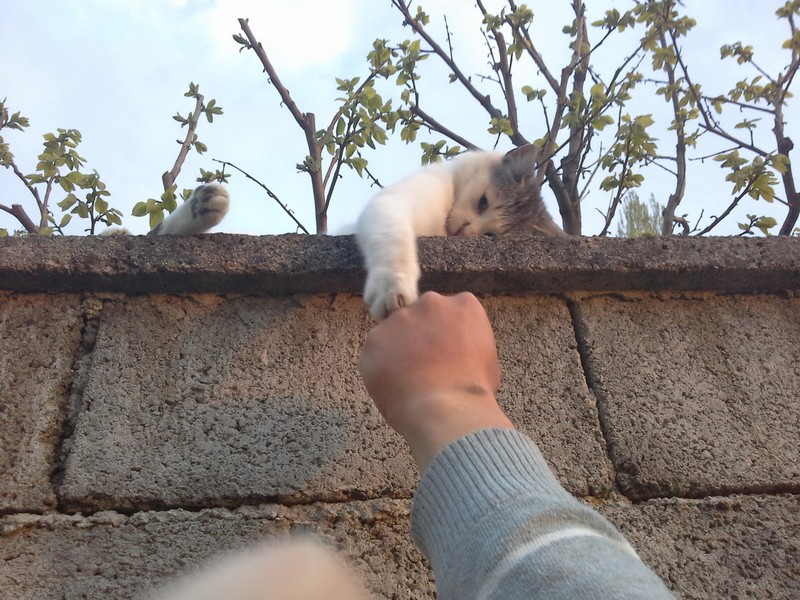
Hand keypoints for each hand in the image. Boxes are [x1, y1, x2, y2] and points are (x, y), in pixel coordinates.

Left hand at [359, 291, 513, 471]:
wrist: (446, 409)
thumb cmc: (473, 391)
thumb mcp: (486, 360)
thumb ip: (468, 345)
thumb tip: (459, 353)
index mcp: (464, 305)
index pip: (451, 311)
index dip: (447, 334)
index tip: (448, 353)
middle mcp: (431, 302)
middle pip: (421, 315)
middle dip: (421, 335)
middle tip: (425, 365)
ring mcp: (401, 318)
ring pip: (396, 332)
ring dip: (399, 350)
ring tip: (409, 380)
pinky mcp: (375, 337)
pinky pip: (376, 351)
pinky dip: (381, 367)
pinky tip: (395, 386)